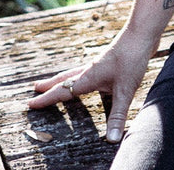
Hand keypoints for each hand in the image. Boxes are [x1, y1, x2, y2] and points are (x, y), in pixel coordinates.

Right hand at [27, 29, 155, 142]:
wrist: (142, 33)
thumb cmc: (132, 58)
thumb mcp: (125, 90)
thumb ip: (118, 115)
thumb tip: (112, 139)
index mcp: (88, 77)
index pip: (62, 91)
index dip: (46, 99)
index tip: (31, 104)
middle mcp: (90, 69)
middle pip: (65, 78)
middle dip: (50, 85)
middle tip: (35, 88)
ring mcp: (100, 63)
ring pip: (75, 72)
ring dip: (63, 79)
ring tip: (55, 82)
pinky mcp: (109, 60)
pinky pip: (88, 70)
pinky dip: (80, 75)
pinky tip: (89, 76)